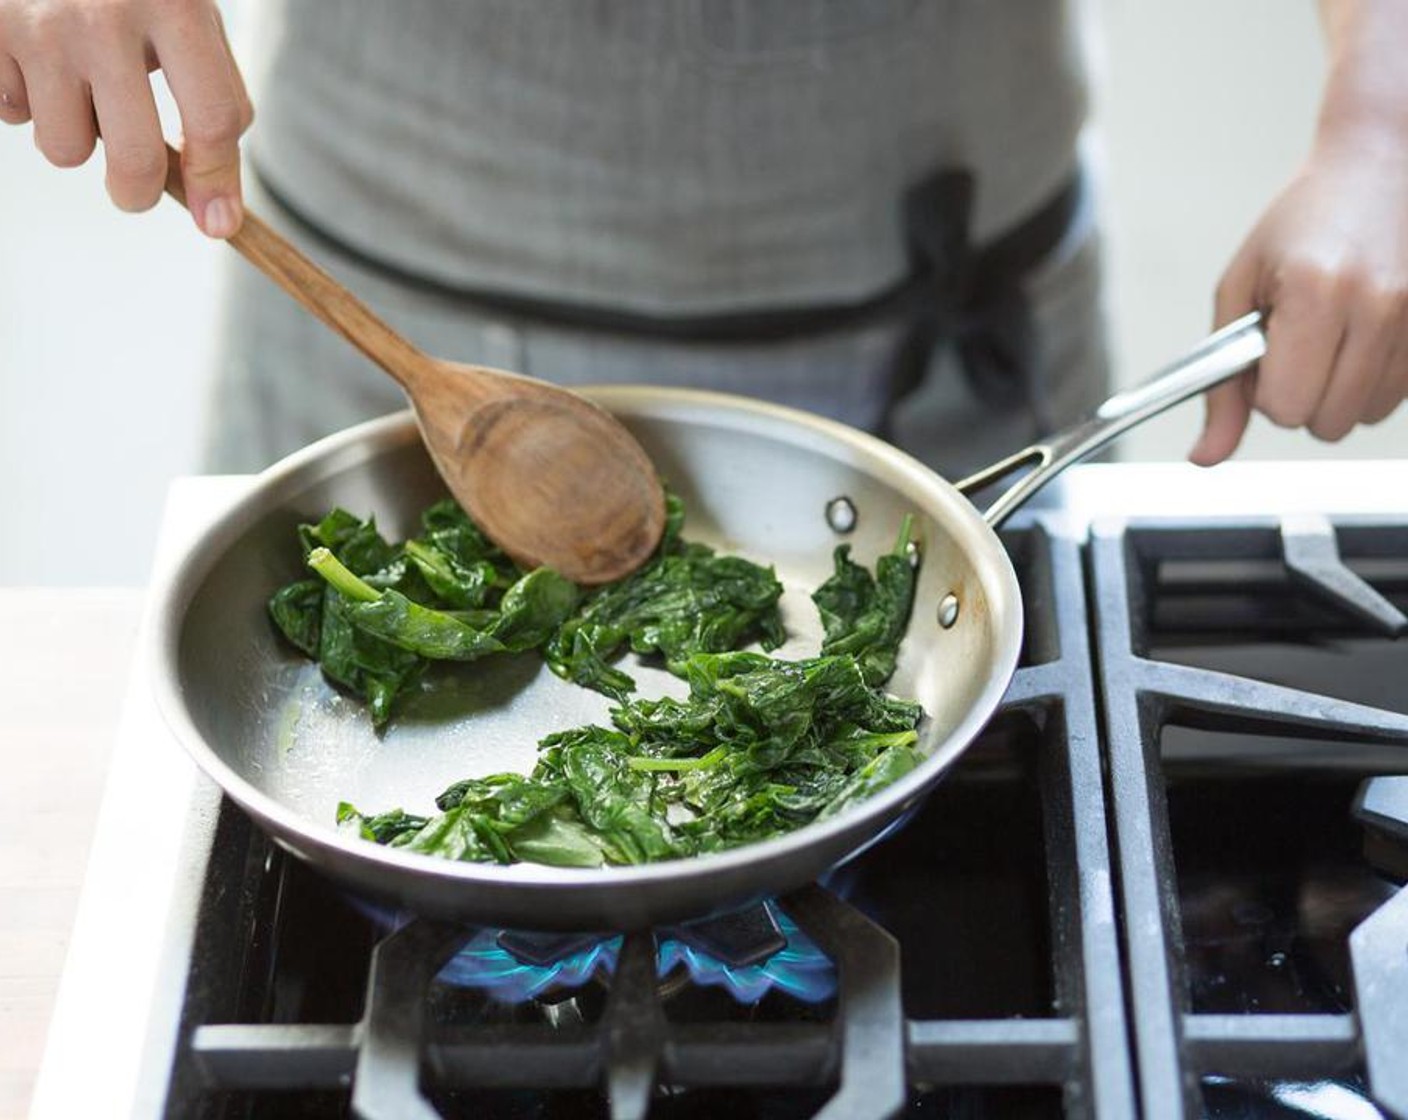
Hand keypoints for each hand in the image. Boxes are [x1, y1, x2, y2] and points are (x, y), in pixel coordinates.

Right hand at [0, 0, 252, 236]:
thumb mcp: (184, 12)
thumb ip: (211, 95)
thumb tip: (217, 205)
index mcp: (174, 1)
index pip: (213, 119)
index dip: (218, 181)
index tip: (219, 222)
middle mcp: (104, 13)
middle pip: (135, 158)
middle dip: (139, 193)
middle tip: (137, 190)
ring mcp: (39, 24)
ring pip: (65, 148)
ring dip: (73, 135)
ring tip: (75, 85)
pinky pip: (10, 114)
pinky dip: (23, 101)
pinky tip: (30, 59)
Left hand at [1192, 0, 1407, 465]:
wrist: (1383, 164)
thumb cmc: (1302, 222)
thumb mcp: (1240, 291)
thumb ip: (1221, 386)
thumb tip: (1206, 457)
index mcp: (1317, 293)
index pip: (1284, 407)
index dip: (1263, 391)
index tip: (1265, 354)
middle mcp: (1378, 307)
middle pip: (1324, 423)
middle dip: (1298, 396)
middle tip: (1294, 346)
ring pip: (1362, 417)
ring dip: (1335, 392)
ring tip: (1328, 336)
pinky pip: (1396, 398)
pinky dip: (1370, 381)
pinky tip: (1360, 336)